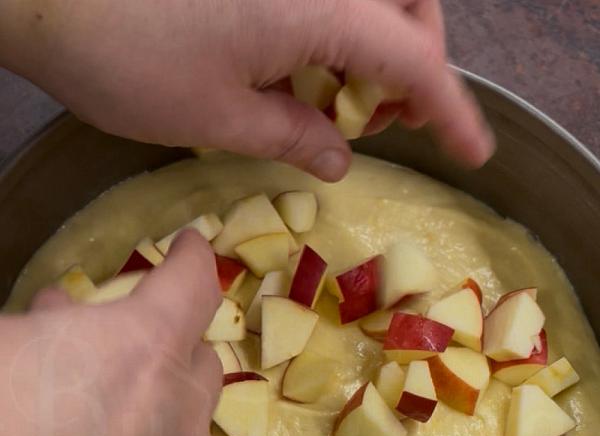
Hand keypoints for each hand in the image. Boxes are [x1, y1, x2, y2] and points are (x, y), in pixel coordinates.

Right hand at [0, 233, 228, 435]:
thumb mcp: (2, 348)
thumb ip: (40, 323)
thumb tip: (60, 313)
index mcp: (136, 347)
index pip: (193, 284)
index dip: (193, 258)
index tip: (189, 247)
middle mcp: (175, 405)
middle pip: (198, 351)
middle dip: (163, 333)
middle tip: (109, 338)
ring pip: (205, 407)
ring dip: (175, 388)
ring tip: (132, 392)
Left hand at [2, 0, 493, 181]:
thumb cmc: (126, 56)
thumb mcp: (220, 119)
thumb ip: (296, 135)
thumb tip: (342, 157)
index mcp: (319, 5)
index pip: (415, 59)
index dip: (453, 110)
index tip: (476, 150)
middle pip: (410, 3)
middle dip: (417, 63)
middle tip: (390, 120)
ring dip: (378, 45)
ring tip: (345, 103)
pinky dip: (333, 31)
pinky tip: (302, 70)